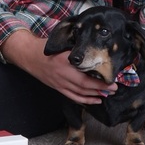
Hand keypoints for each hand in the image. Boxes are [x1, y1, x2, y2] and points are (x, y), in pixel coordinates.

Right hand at [0, 30, 116, 103]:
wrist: (29, 55)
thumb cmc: (46, 47)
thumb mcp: (62, 43)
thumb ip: (77, 48)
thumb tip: (95, 47)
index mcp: (65, 63)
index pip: (85, 77)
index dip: (99, 81)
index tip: (112, 80)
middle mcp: (62, 76)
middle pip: (85, 87)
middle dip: (101, 89)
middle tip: (115, 88)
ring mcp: (59, 84)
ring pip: (80, 94)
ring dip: (95, 96)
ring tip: (108, 94)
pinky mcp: (57, 88)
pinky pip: (73, 97)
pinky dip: (85, 100)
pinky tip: (95, 100)